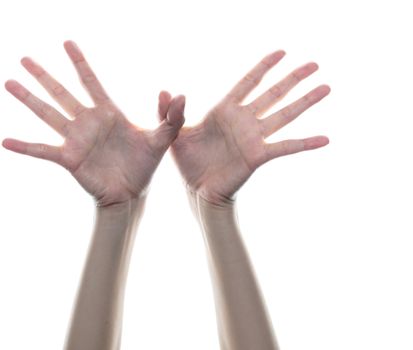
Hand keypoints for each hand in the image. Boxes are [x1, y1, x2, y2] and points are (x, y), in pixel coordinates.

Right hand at [2, 41, 184, 206]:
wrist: (132, 193)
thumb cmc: (144, 165)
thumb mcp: (162, 139)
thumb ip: (170, 117)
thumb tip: (177, 94)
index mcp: (107, 113)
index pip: (90, 81)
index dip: (79, 62)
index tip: (67, 42)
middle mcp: (87, 122)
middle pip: (61, 92)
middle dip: (43, 75)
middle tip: (24, 58)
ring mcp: (75, 139)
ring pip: (47, 114)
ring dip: (28, 99)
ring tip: (9, 82)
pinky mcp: (68, 158)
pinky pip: (42, 150)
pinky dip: (24, 146)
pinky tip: (4, 141)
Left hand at [164, 50, 329, 205]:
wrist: (197, 190)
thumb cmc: (188, 162)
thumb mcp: (174, 134)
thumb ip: (171, 112)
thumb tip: (168, 91)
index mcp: (225, 111)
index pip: (247, 83)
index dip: (264, 67)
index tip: (281, 52)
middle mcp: (244, 121)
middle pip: (273, 93)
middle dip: (293, 78)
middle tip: (314, 64)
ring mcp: (253, 138)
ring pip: (284, 114)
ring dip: (306, 101)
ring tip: (327, 87)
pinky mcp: (258, 156)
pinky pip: (285, 147)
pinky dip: (305, 143)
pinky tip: (325, 139)